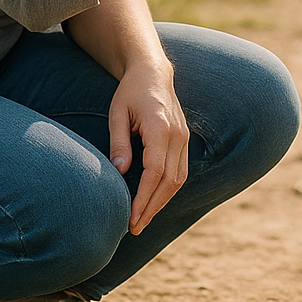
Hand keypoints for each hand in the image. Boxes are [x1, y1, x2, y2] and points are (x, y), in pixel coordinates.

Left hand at [107, 60, 190, 234]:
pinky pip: (180, 171)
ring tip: (143, 219)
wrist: (153, 73)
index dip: (144, 198)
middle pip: (170, 181)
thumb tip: (119, 173)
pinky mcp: (184, 140)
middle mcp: (178, 135)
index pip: (155, 172)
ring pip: (178, 179)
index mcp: (161, 128)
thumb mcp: (117, 114)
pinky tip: (153, 200)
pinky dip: (168, 190)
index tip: (132, 216)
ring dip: (162, 202)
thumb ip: (119, 143)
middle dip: (152, 207)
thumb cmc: (130, 92)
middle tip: (135, 228)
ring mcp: (184, 138)